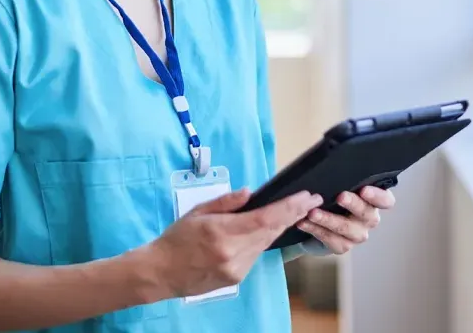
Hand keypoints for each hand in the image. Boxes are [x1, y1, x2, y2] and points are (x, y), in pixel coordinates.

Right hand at [146, 188, 322, 298]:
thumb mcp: (198, 211)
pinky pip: (256, 254)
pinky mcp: (236, 278)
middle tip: (311, 201)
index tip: (305, 198)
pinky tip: (267, 229)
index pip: (264, 219)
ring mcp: (236, 268)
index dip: (288, 208)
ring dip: (280, 227)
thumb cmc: (176, 238)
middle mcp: (232, 254)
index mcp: (222, 233)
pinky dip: (263, 240)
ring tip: (296, 211)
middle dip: (293, 214)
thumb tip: (249, 193)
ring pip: (266, 243)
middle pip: (271, 231)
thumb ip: (226, 202)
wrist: (161, 272)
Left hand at [295, 186, 394, 254]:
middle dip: (353, 204)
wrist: (315, 218)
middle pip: (368, 214)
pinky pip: (332, 240)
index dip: (378, 196)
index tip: (364, 190)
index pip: (386, 200)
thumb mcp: (336, 183)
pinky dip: (316, 230)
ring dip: (329, 219)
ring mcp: (357, 234)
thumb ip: (340, 176)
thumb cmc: (330, 194)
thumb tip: (331, 164)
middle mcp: (368, 218)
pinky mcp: (342, 246)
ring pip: (347, 229)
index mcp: (372, 200)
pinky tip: (303, 222)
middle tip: (340, 197)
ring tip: (312, 212)